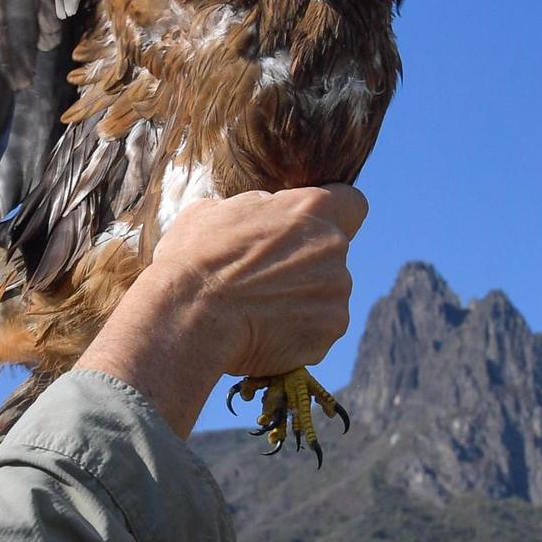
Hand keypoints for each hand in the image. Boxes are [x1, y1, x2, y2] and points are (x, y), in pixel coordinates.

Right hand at [78, 185, 366, 436]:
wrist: (190, 314)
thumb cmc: (193, 258)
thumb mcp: (210, 213)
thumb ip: (248, 209)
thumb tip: (253, 212)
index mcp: (310, 208)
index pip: (352, 204)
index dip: (333, 218)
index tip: (307, 231)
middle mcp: (333, 247)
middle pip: (331, 257)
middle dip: (304, 268)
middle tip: (261, 282)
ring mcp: (336, 293)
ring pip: (324, 298)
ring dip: (298, 304)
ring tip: (254, 313)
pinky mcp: (329, 332)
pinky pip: (316, 333)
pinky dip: (294, 337)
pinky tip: (260, 337)